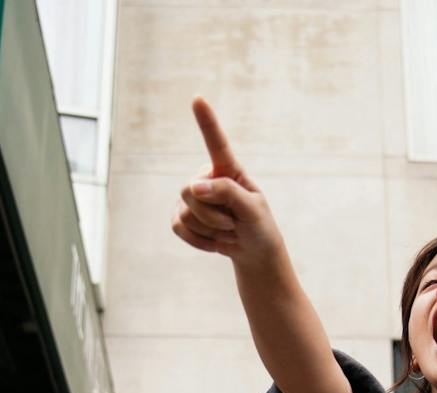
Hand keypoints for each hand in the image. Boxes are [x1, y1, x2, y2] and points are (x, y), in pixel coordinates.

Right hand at [172, 96, 283, 261]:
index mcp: (228, 170)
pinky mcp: (182, 216)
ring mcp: (192, 198)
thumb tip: (192, 187)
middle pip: (189, 190)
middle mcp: (207, 178)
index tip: (198, 98)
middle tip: (233, 223)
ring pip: (185, 213)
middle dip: (211, 215)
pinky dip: (197, 240)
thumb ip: (226, 192)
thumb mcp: (252, 208)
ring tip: (227, 230)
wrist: (253, 249)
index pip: (216, 143)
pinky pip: (178, 227)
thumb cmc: (258, 225)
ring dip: (209, 230)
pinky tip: (213, 241)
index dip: (206, 121)